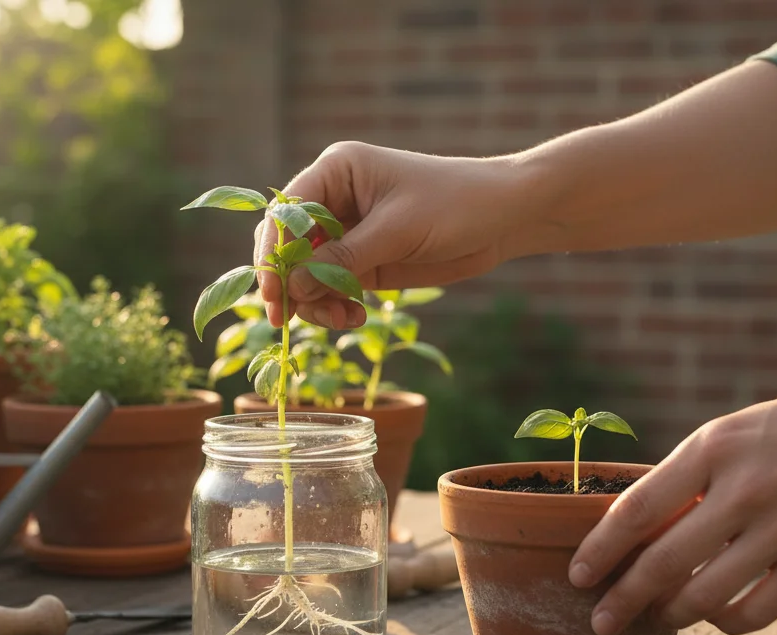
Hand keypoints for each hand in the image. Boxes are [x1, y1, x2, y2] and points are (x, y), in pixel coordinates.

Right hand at [255, 142, 533, 328]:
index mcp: (337, 171)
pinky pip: (332, 287)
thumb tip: (293, 287)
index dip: (272, 254)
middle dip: (289, 283)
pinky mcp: (364, 260)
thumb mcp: (397, 231)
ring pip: (306, 273)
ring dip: (314, 302)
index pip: (285, 213)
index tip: (273, 293)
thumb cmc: (455, 204)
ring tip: (342, 319)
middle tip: (289, 320)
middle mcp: (334, 199)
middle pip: (287, 246)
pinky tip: (354, 316)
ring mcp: (348, 232)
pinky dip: (334, 306)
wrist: (504, 217)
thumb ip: (343, 260)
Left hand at [569, 368, 776, 634]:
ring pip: (703, 596)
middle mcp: (744, 488)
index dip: (600, 549)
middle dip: (622, 601)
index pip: (637, 509)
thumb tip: (640, 525)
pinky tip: (715, 614)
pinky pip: (754, 612)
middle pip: (661, 563)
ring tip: (658, 617)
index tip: (579, 575)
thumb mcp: (738, 429)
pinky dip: (724, 621)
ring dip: (670, 615)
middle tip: (601, 622)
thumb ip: (694, 473)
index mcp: (714, 446)